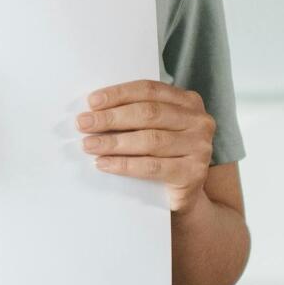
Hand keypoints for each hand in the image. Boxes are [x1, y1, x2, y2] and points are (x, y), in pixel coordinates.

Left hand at [76, 80, 215, 212]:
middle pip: (149, 113)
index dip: (119, 94)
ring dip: (113, 142)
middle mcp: (199, 121)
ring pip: (150, 140)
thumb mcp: (153, 128)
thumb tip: (93, 110)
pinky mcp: (193, 173)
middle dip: (111, 118)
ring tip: (89, 145)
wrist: (183, 194)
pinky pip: (152, 167)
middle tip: (83, 123)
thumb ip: (134, 114)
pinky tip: (104, 164)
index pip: (149, 90)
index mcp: (188, 101)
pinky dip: (124, 165)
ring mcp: (200, 147)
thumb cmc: (162, 155)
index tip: (91, 102)